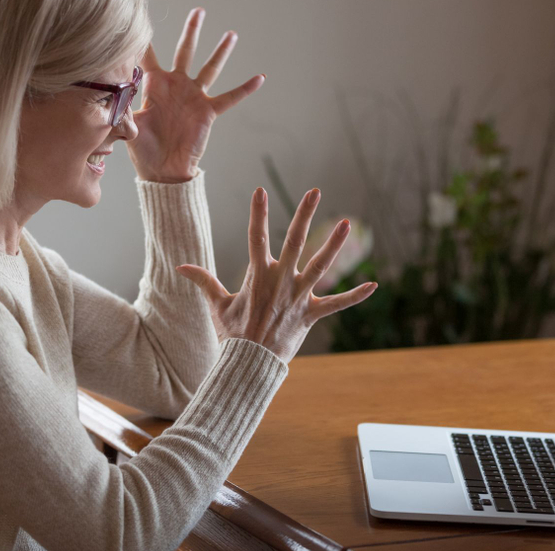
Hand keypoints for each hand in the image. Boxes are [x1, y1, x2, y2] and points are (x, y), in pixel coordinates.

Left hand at [127, 7, 264, 182]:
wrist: (163, 171)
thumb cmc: (143, 150)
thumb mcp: (129, 125)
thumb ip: (124, 106)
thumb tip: (114, 95)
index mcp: (154, 86)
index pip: (147, 57)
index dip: (143, 40)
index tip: (140, 19)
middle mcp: (176, 86)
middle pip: (185, 51)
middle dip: (192, 31)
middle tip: (199, 11)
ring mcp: (194, 97)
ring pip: (210, 68)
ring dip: (221, 52)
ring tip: (231, 34)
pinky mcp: (207, 111)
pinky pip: (230, 98)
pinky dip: (245, 89)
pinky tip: (260, 78)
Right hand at [176, 187, 378, 362]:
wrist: (249, 363)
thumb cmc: (233, 334)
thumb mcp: (217, 304)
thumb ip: (203, 281)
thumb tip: (180, 266)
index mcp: (257, 276)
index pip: (256, 238)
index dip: (258, 214)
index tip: (259, 190)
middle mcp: (280, 281)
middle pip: (293, 242)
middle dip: (304, 215)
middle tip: (315, 191)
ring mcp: (298, 297)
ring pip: (320, 266)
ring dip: (334, 245)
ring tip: (346, 223)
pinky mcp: (311, 315)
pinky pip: (337, 304)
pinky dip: (355, 296)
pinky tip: (374, 285)